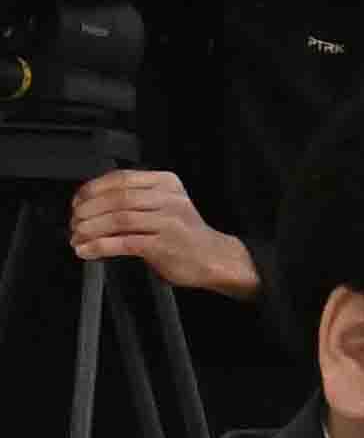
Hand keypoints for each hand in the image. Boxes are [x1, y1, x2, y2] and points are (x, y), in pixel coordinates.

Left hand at [56, 169, 246, 290]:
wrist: (215, 258)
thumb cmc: (184, 235)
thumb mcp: (165, 204)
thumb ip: (136, 198)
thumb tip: (90, 203)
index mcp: (167, 183)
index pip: (121, 178)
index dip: (92, 189)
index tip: (77, 202)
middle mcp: (169, 200)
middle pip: (117, 199)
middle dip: (88, 211)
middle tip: (74, 222)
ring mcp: (169, 223)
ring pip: (118, 220)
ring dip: (90, 229)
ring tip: (77, 237)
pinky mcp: (164, 246)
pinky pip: (124, 243)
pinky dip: (99, 247)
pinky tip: (86, 251)